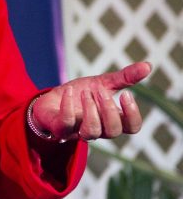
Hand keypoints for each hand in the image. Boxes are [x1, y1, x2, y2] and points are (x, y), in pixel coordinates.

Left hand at [31, 61, 151, 141]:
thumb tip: (148, 66)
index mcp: (111, 120)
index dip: (132, 115)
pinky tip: (69, 91)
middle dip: (109, 110)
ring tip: (86, 92)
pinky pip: (65, 124)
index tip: (126, 95)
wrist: (49, 100)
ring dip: (90, 110)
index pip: (131, 128)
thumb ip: (124, 78)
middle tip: (100, 91)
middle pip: (112, 131)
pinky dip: (68, 106)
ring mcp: (77, 131)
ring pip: (91, 132)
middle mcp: (97, 129)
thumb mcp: (102, 83)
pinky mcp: (58, 129)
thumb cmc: (79, 95)